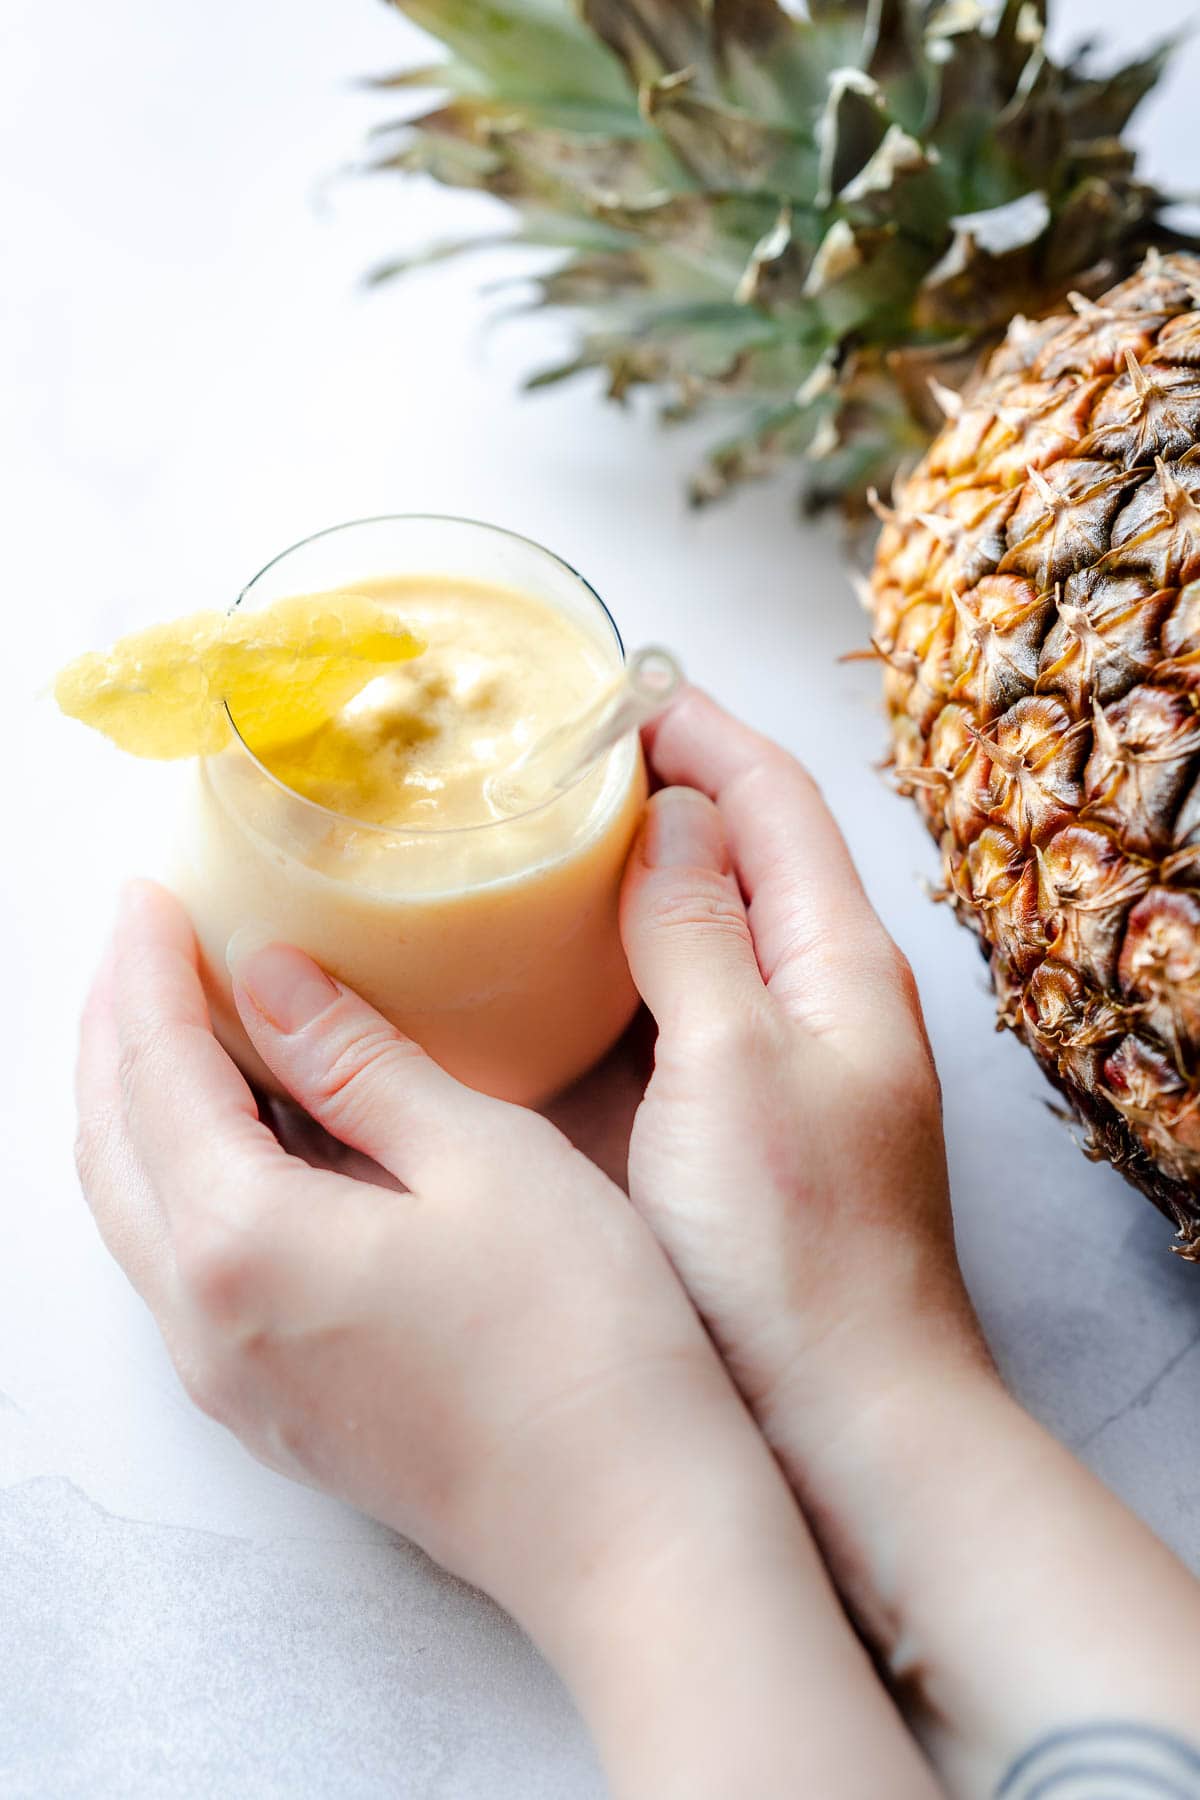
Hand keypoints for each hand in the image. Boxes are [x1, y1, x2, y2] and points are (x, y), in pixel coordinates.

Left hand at [74, 879, 935, 1799]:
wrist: (625, 1528)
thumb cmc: (580, 1341)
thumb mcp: (485, 1160)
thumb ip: (361, 1061)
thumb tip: (273, 976)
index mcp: (242, 1244)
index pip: (156, 1070)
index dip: (148, 970)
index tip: (151, 894)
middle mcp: (204, 1322)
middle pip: (111, 1143)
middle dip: (115, 1030)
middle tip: (143, 941)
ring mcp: (231, 1379)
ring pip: (134, 1211)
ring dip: (136, 1105)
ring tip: (175, 1020)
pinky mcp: (273, 1408)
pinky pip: (180, 1266)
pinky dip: (177, 1177)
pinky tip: (235, 1137)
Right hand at [617, 690, 1199, 1792]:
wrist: (844, 1415)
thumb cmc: (797, 1252)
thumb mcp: (734, 1067)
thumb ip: (699, 934)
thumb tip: (675, 816)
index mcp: (839, 967)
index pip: (780, 802)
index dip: (705, 730)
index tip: (620, 681)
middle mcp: (818, 999)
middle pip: (749, 853)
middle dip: (669, 784)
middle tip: (564, 748)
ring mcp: (776, 1062)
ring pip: (707, 928)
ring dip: (639, 869)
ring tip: (542, 831)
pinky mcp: (734, 1121)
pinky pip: (675, 1005)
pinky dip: (619, 962)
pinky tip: (548, 967)